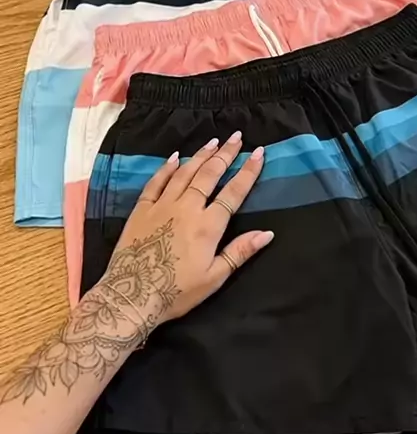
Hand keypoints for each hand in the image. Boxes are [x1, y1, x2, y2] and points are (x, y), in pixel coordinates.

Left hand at [92, 132, 273, 341]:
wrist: (131, 295)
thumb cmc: (176, 292)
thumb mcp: (214, 278)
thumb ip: (240, 252)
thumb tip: (267, 234)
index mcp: (207, 226)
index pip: (233, 193)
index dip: (248, 172)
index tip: (258, 153)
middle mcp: (186, 208)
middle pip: (209, 175)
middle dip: (225, 154)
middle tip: (236, 137)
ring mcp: (162, 206)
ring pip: (185, 173)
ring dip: (200, 155)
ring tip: (213, 142)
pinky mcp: (141, 209)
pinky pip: (156, 182)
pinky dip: (167, 168)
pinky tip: (175, 157)